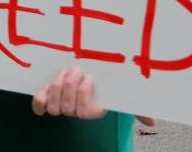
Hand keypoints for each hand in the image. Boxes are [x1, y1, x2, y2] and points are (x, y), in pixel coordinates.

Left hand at [31, 67, 154, 126]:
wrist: (85, 72)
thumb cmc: (106, 84)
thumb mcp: (122, 93)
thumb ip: (137, 107)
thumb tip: (152, 122)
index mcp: (93, 111)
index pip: (85, 112)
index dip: (84, 93)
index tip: (90, 77)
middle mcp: (75, 111)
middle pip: (68, 108)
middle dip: (71, 86)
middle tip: (77, 69)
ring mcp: (60, 106)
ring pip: (54, 105)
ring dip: (57, 86)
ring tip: (65, 71)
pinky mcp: (46, 99)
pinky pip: (39, 106)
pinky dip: (40, 98)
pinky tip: (45, 88)